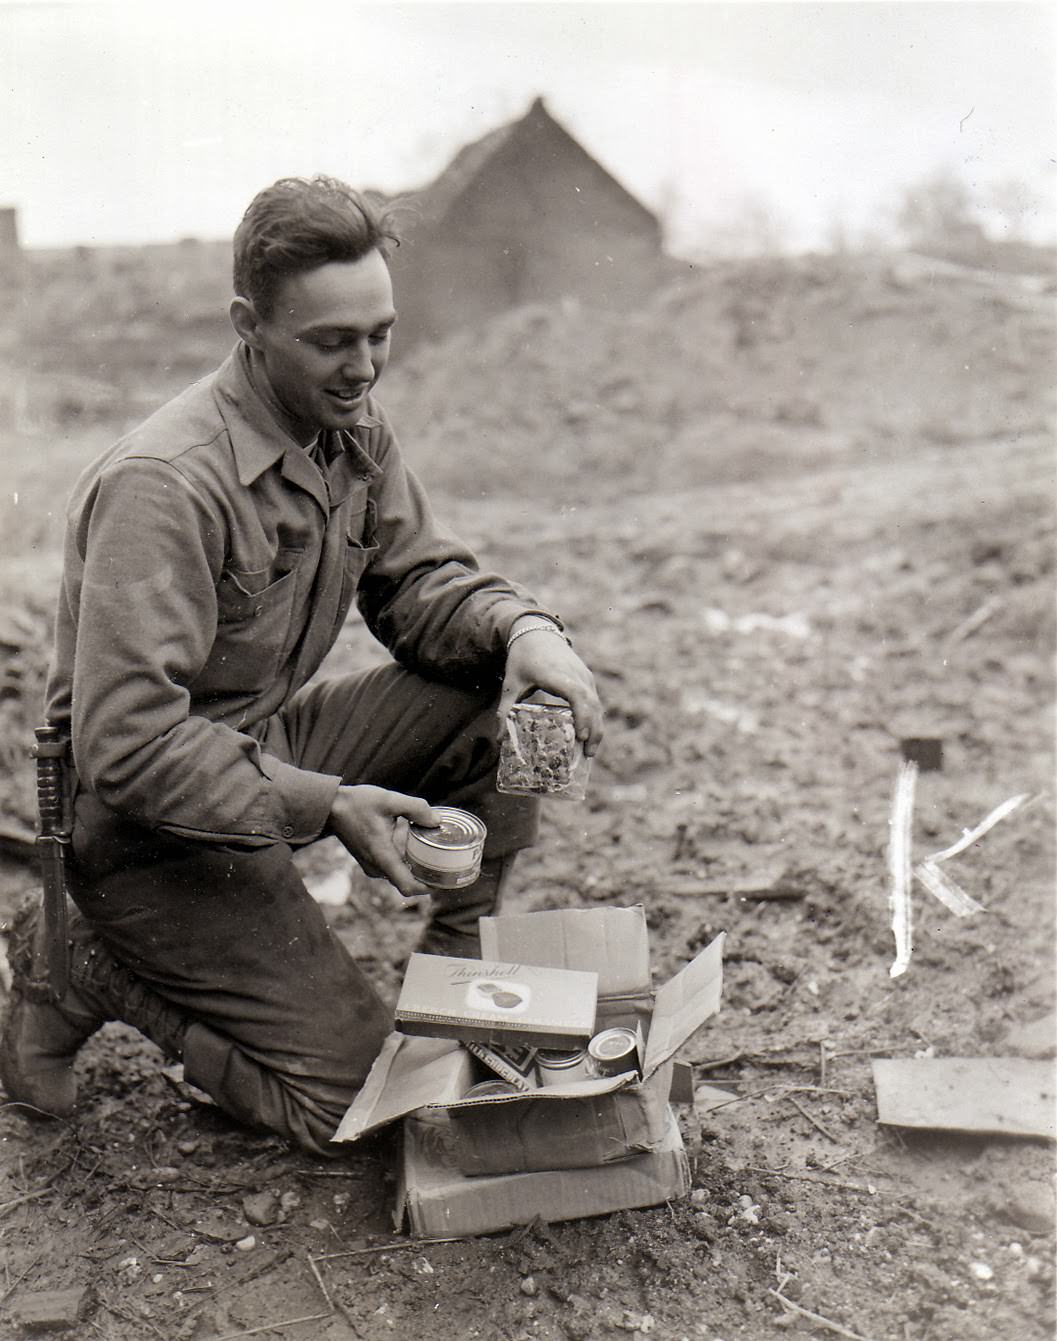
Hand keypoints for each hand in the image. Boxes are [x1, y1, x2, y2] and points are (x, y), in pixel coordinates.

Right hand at [327, 784, 440, 897]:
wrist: (332, 808)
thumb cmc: (358, 803)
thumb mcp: (389, 800)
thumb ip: (415, 808)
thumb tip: (437, 821)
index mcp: (382, 856)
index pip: (407, 886)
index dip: (428, 887)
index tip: (443, 879)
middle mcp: (376, 867)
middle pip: (407, 883)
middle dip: (426, 877)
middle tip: (446, 863)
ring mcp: (372, 867)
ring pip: (400, 876)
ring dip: (416, 869)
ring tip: (434, 854)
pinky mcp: (371, 863)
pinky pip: (392, 870)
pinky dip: (406, 864)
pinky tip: (416, 849)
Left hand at [497, 622, 604, 756]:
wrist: (536, 632)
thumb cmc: (522, 659)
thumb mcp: (511, 684)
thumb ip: (505, 710)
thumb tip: (500, 739)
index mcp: (557, 674)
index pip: (577, 695)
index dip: (582, 715)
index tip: (581, 736)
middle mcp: (575, 674)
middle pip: (592, 704)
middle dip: (593, 730)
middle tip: (587, 755)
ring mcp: (584, 676)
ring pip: (597, 703)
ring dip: (596, 727)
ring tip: (589, 752)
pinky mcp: (587, 679)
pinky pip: (595, 700)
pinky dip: (594, 718)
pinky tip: (589, 736)